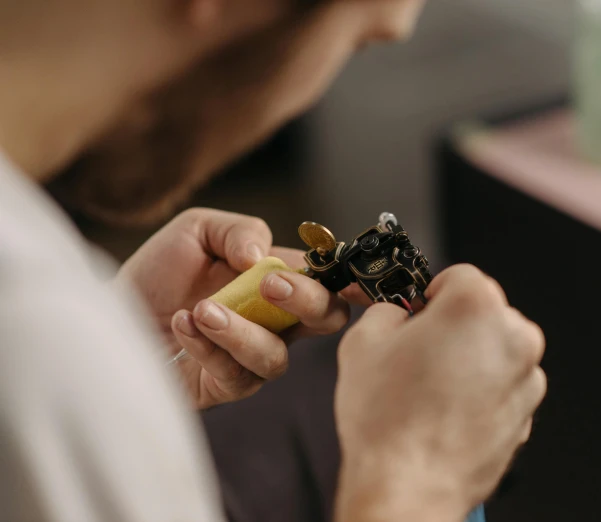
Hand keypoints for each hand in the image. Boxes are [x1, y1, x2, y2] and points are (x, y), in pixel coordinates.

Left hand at [117, 208, 357, 408]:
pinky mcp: (224, 387)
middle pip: (326, 319)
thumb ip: (238, 231)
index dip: (342, 277)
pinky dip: (208, 347)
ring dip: (241, 331)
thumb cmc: (159, 273)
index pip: (328, 280)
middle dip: (308, 301)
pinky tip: (182, 323)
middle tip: (269, 285)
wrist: (111, 313)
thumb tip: (262, 258)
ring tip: (201, 308)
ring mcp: (252, 357)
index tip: (326, 269)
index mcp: (280, 282)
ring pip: (275, 356)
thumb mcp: (197, 231)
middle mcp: (276, 321)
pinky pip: (233, 375)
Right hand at [334, 265, 546, 521]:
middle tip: (417, 353)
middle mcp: (512, 336)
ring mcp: (526, 376)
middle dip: (452, 325)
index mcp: (477, 306)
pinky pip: (502, 382)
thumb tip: (399, 312)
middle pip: (481, 311)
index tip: (419, 312)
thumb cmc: (388, 420)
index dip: (431, 294)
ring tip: (429, 388)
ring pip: (493, 347)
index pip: (457, 275)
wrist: (408, 485)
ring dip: (468, 357)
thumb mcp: (363, 341)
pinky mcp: (528, 410)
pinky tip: (447, 409)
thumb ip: (387, 310)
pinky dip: (482, 388)